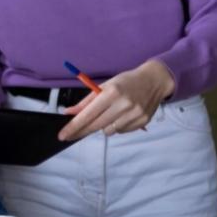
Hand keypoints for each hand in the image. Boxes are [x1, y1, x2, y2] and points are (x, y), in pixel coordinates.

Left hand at [59, 59, 174, 140]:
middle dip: (82, 131)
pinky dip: (117, 126)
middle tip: (71, 135)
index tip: (62, 135)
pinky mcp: (142, 121)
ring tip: (112, 113)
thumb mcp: (105, 86)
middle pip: (96, 125)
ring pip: (108, 131)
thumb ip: (86, 102)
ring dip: (104, 126)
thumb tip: (69, 113)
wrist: (154, 80)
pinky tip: (123, 116)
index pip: (88, 114)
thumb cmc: (126, 82)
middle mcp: (123, 104)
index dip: (74, 126)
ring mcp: (134, 114)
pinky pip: (121, 131)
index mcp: (112, 92)